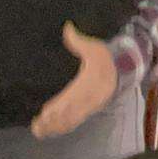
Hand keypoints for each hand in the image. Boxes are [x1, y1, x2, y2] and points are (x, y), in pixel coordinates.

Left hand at [31, 22, 115, 138]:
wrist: (120, 70)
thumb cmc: (104, 58)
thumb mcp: (94, 46)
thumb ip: (78, 40)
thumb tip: (67, 27)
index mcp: (88, 83)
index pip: (74, 97)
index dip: (60, 106)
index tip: (45, 112)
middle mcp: (88, 98)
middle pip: (71, 114)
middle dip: (54, 122)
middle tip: (36, 126)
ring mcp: (88, 106)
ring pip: (71, 121)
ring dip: (55, 128)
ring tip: (38, 131)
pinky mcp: (87, 110)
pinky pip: (74, 122)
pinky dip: (62, 128)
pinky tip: (50, 131)